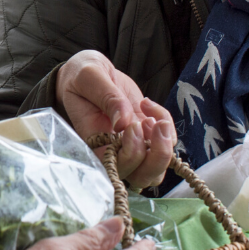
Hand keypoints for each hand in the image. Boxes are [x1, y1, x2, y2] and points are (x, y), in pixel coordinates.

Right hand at [57, 50, 176, 187]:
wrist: (91, 72)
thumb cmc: (81, 76)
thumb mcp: (89, 77)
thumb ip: (107, 97)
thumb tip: (123, 123)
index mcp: (94, 143)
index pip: (116, 168)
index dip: (131, 155)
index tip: (132, 125)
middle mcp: (114, 152)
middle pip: (142, 176)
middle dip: (156, 156)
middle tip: (149, 122)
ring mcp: (133, 145)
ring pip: (157, 169)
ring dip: (165, 146)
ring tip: (154, 117)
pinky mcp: (146, 135)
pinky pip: (167, 142)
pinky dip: (166, 124)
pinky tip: (148, 105)